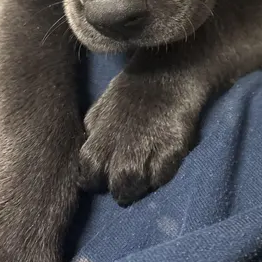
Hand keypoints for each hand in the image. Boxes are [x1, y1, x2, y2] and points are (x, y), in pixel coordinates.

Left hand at [79, 70, 200, 205]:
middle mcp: (120, 154)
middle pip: (115, 191)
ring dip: (140, 185)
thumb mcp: (101, 109)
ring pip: (137, 190)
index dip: (96, 179)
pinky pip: (162, 178)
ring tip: (146, 171)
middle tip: (129, 174)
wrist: (167, 70)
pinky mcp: (173, 151)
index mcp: (98, 143)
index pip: (88, 179)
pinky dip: (161, 174)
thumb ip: (94, 134)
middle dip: (120, 188)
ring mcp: (146, 155)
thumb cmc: (131, 91)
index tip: (105, 174)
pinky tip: (163, 160)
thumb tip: (89, 154)